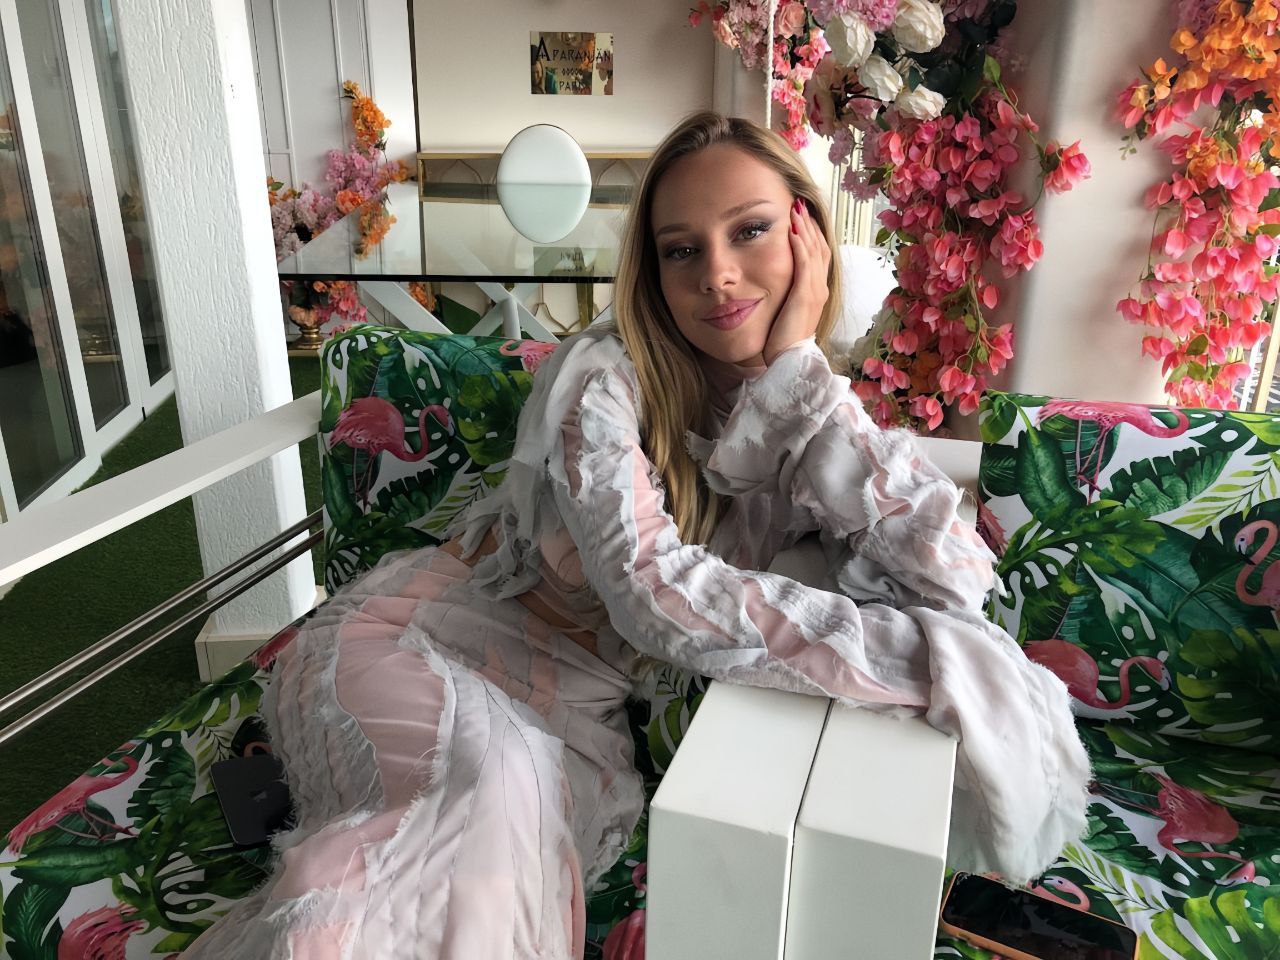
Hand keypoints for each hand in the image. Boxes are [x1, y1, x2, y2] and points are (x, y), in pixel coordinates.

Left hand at [762, 197, 830, 365]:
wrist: (788, 362)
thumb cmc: (782, 340)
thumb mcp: (784, 311)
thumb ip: (783, 294)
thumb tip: (770, 281)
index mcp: (815, 290)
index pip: (817, 253)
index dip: (810, 232)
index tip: (799, 215)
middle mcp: (819, 288)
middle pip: (818, 246)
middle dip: (808, 223)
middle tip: (798, 202)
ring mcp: (815, 291)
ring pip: (813, 250)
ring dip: (804, 228)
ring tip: (795, 209)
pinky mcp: (805, 296)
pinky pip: (804, 264)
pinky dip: (799, 245)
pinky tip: (792, 230)